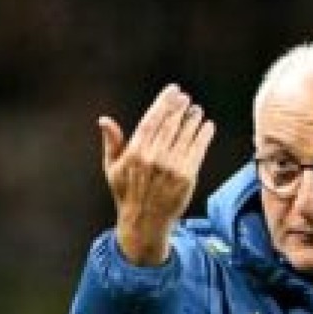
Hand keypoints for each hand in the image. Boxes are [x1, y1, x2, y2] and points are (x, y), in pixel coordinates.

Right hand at [99, 83, 215, 265]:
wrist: (144, 222)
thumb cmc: (127, 194)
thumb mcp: (112, 169)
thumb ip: (112, 143)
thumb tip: (104, 121)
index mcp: (135, 152)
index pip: (151, 120)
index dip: (164, 103)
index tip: (173, 91)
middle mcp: (153, 158)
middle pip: (170, 125)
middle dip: (180, 108)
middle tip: (186, 99)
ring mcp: (171, 167)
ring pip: (185, 135)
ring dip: (193, 120)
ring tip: (197, 111)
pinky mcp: (186, 177)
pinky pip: (197, 150)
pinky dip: (204, 136)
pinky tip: (207, 126)